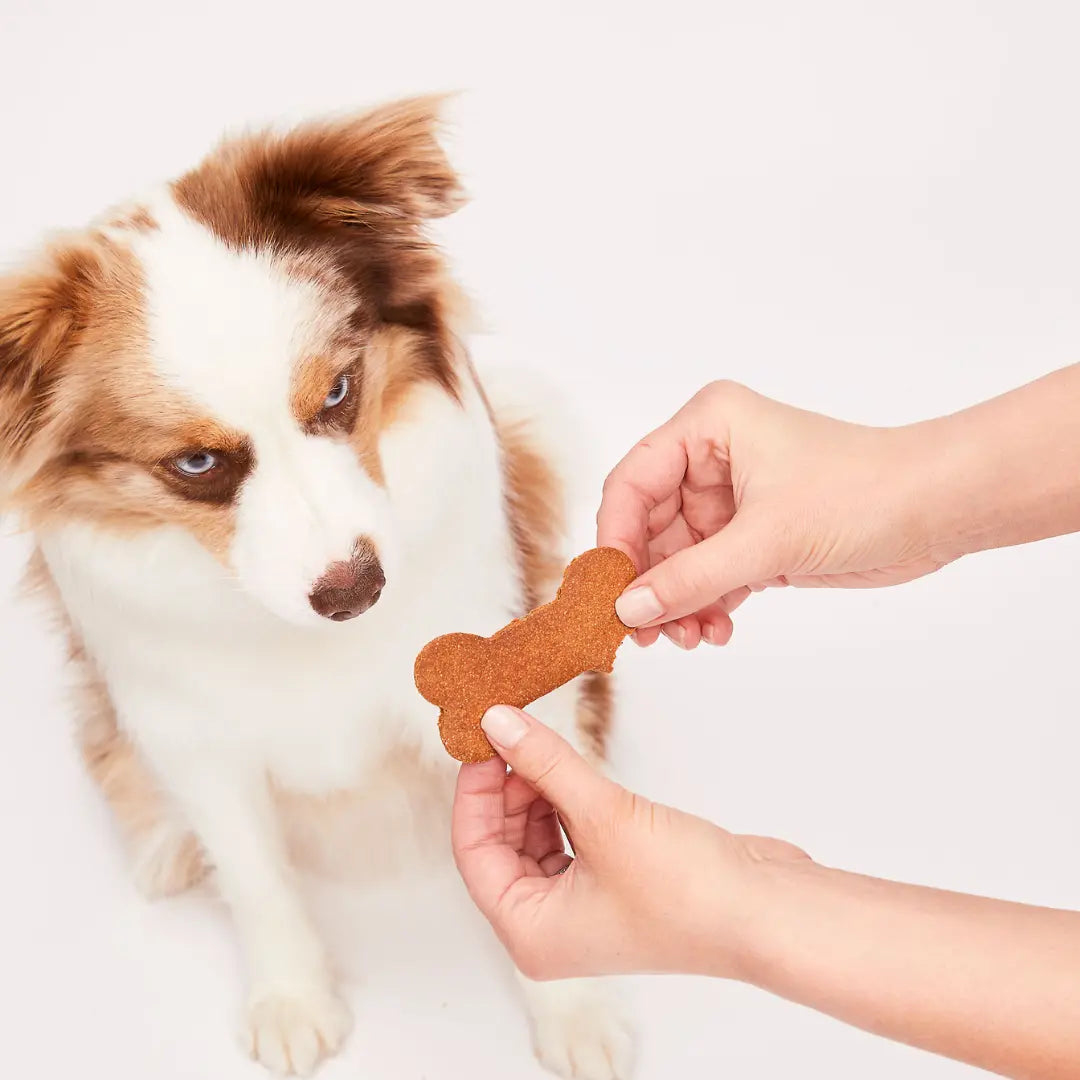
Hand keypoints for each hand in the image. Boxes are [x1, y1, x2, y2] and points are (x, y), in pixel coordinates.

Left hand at [453, 710, 1079, 1079]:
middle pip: (502, 845)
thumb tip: (497, 722)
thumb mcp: (601, 814)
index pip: (472, 853)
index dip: (474, 793)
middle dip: (507, 789)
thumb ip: (545, 763)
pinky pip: (573, 837)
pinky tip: (575, 771)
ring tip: (545, 746)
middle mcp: (553, 927)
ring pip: (537, 839)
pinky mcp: (618, 884)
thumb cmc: (688, 891)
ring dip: (538, 792)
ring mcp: (588, 908)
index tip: (483, 742)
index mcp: (531, 932)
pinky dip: (568, 802)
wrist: (768, 909)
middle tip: (513, 735)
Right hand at [597, 380, 955, 647]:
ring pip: (677, 557)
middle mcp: (712, 457)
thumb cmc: (862, 493)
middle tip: (644, 632)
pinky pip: (709, 573)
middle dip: (649, 582)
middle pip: (650, 525)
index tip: (609, 590)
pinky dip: (706, 603)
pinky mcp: (754, 534)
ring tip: (687, 638)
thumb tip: (627, 611)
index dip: (616, 538)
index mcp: (707, 427)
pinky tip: (715, 630)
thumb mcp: (765, 540)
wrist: (937, 510)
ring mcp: (732, 499)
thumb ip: (690, 579)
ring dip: (678, 601)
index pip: (633, 482)